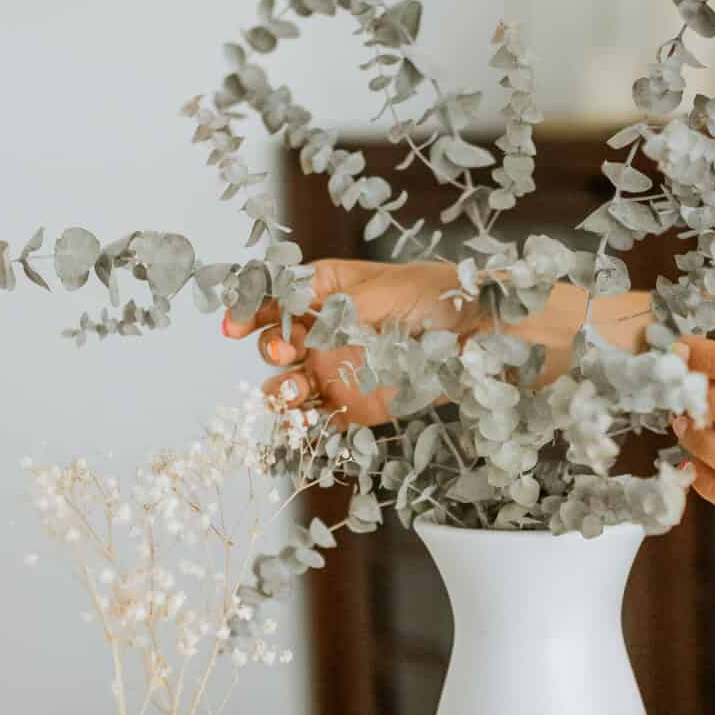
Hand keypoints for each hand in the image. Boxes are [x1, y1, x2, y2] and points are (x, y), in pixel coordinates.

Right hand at [222, 258, 478, 424]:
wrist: (479, 339)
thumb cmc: (437, 297)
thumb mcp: (382, 289)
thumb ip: (336, 306)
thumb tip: (298, 320)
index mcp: (327, 290)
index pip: (277, 298)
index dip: (252, 309)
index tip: (234, 323)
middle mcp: (323, 330)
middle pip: (274, 341)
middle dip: (270, 346)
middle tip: (287, 350)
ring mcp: (335, 370)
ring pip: (287, 385)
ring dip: (281, 389)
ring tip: (296, 392)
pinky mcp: (353, 406)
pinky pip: (316, 420)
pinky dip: (303, 425)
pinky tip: (303, 423)